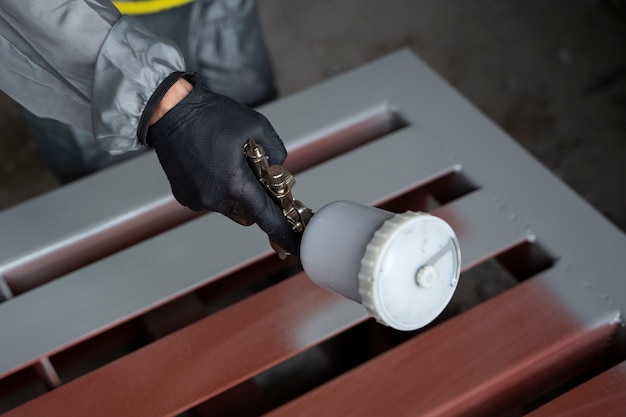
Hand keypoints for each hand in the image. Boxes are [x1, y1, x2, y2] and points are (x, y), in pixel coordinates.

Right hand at [145, 75, 299, 254]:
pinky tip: (212, 164)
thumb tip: (279, 167)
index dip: (284, 232)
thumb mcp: (256, 126)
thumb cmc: (209, 116)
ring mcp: (197, 200)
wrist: (169, 111)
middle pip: (249, 213)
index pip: (267, 218)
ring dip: (236, 192)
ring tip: (229, 162)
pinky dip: (217, 188)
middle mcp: (215, 199)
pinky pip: (211, 200)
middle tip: (257, 174)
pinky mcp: (185, 197)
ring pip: (230, 207)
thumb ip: (276, 151)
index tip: (295, 243)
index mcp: (235, 185)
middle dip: (257, 199)